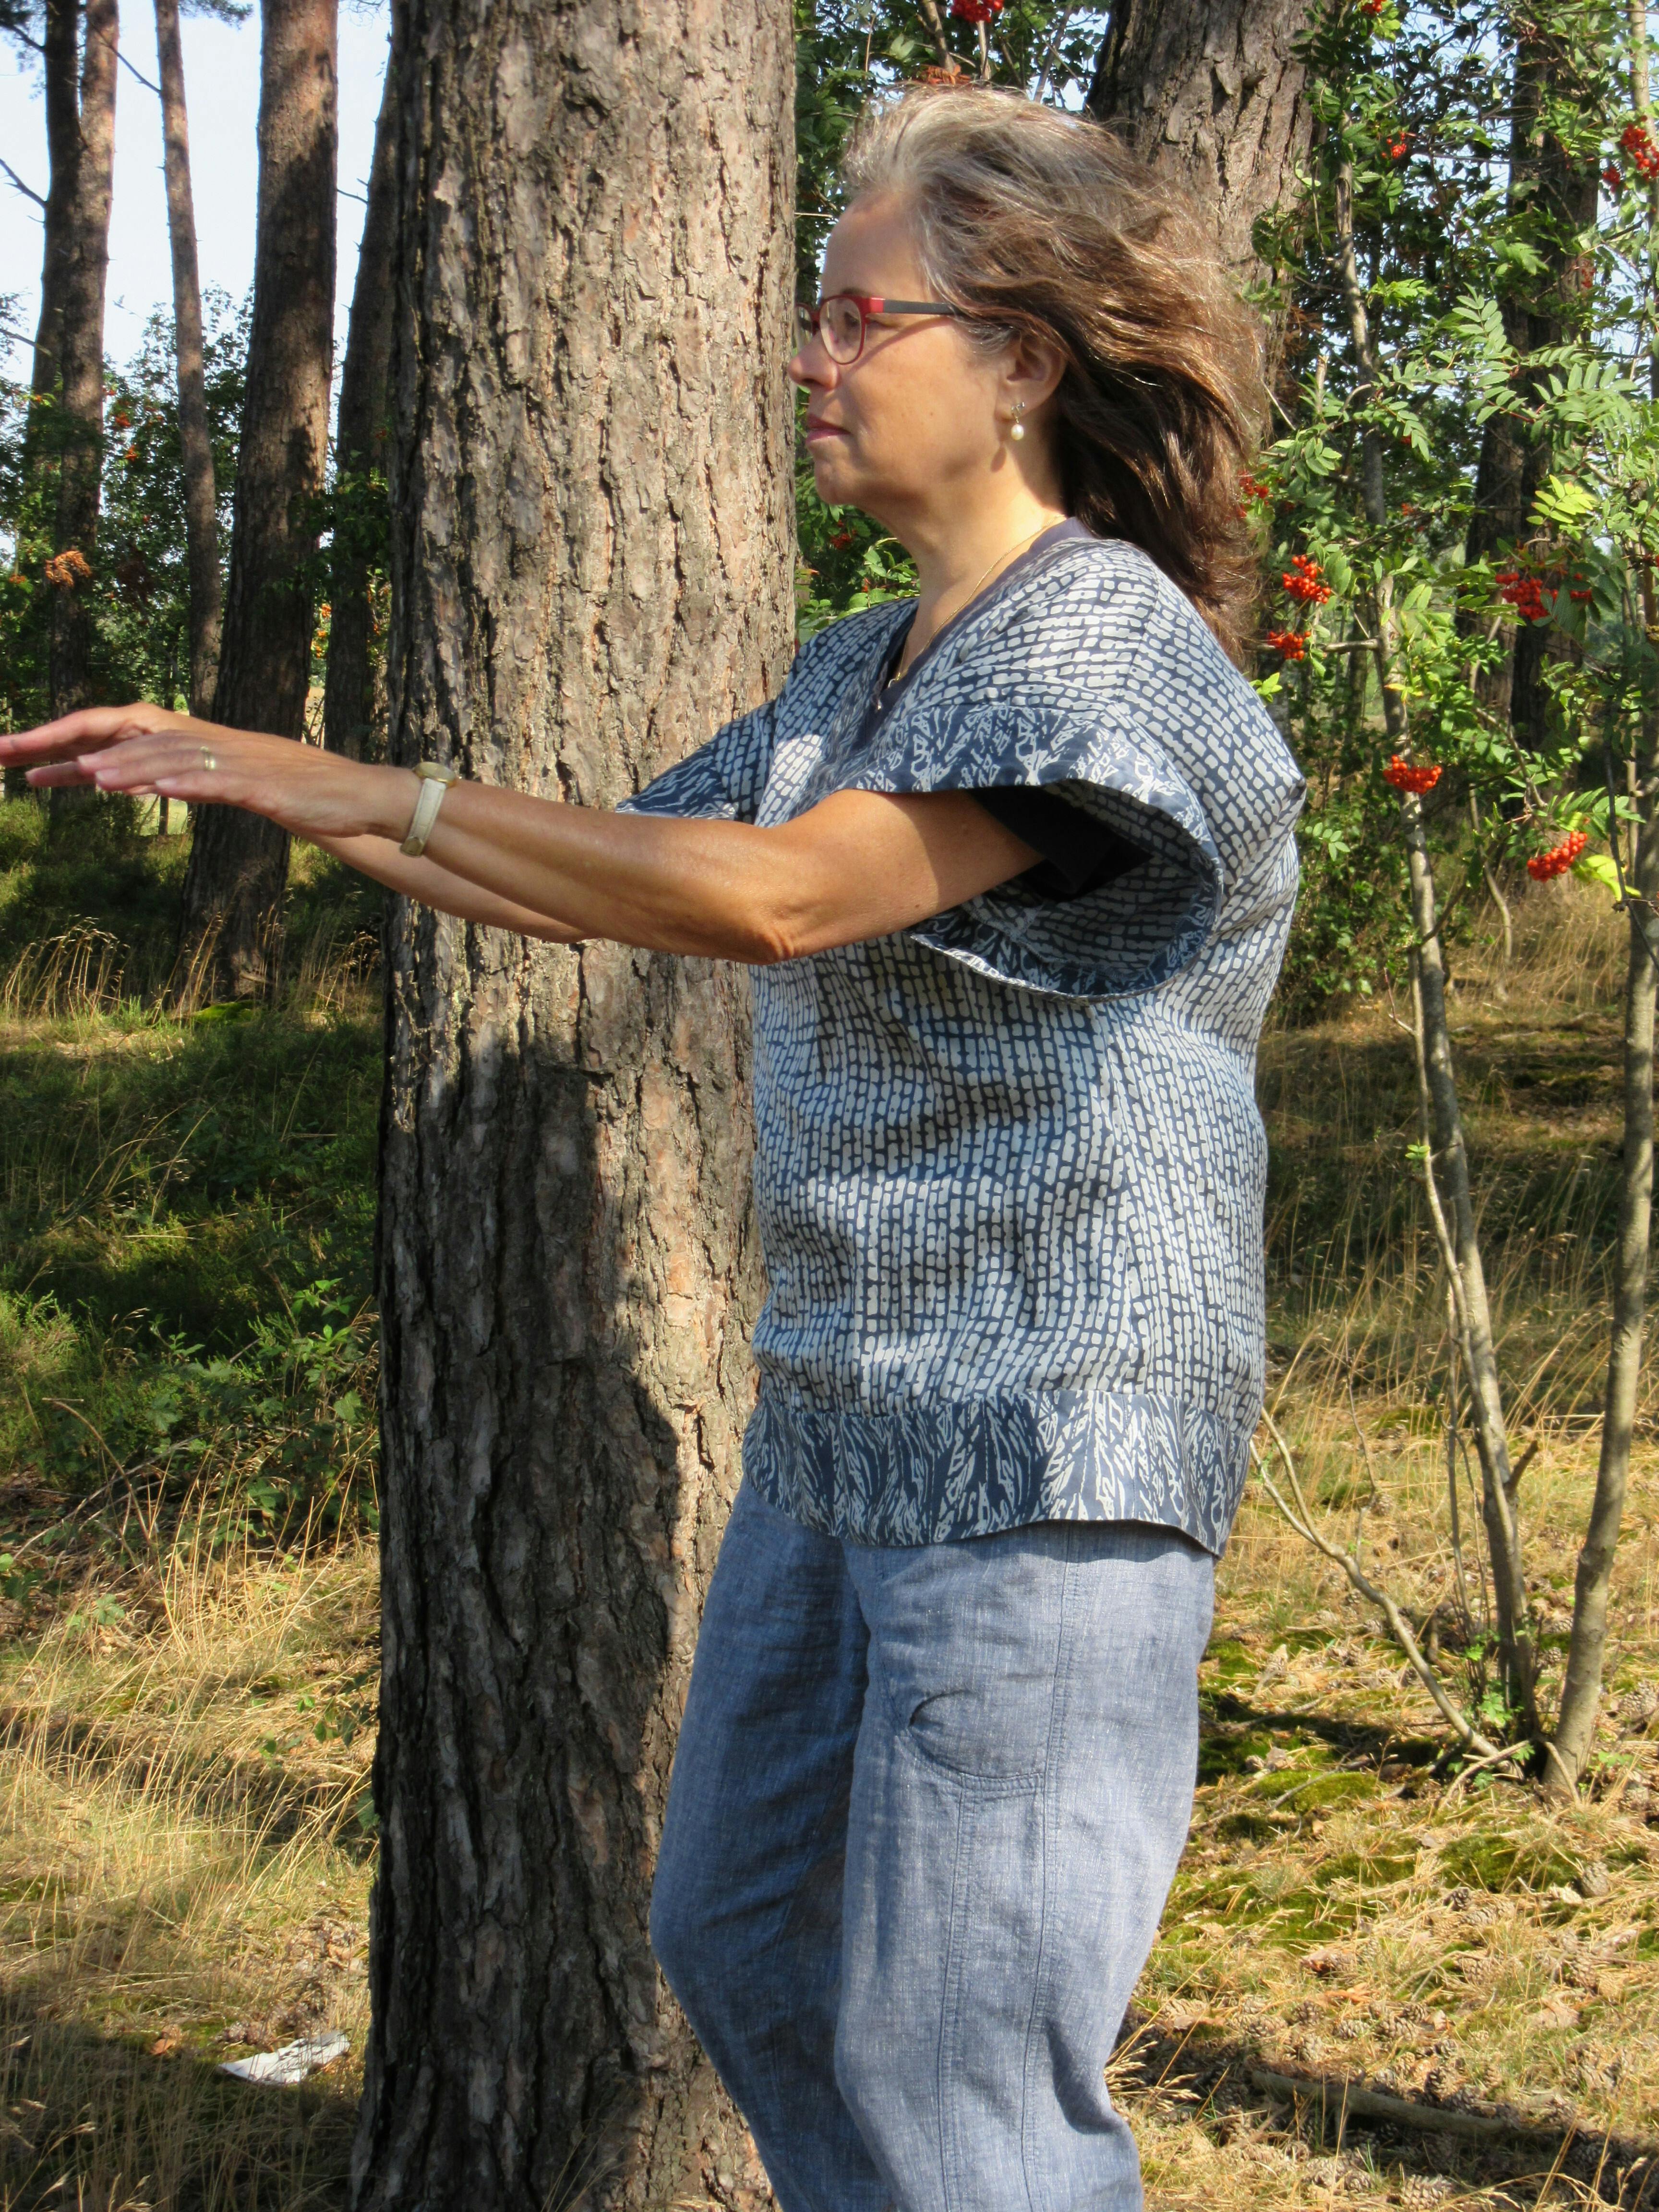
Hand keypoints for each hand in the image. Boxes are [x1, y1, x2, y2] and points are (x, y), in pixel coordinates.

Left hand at [0, 705, 416, 844]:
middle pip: (130, 737)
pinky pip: (217, 782)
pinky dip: (186, 783)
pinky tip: (157, 788)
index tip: (16, 758)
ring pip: (170, 757)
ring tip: (87, 776)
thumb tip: (128, 779)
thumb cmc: (292, 792)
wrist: (355, 795)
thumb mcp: (223, 785)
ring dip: (127, 765)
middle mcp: (207, 742)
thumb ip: (175, 778)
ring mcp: (235, 761)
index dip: (66, 742)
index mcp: (194, 742)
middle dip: (72, 747)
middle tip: (20, 755)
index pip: (118, 734)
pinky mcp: (263, 785)